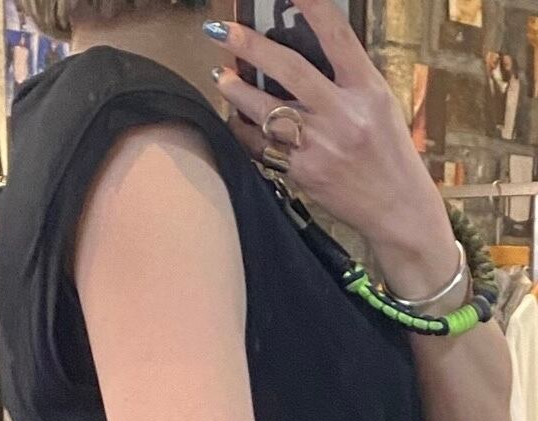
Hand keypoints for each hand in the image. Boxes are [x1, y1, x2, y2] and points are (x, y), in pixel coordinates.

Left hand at [210, 0, 458, 294]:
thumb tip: (301, 58)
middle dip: (251, 47)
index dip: (313, 8)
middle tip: (221, 32)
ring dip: (236, 91)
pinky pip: (262, 146)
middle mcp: (343, 113)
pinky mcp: (301, 172)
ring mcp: (320, 144)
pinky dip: (244, 130)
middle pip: (290, 70)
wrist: (396, 206)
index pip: (338, 38)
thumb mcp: (379, 106)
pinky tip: (233, 119)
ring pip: (266, 110)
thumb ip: (346, 82)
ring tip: (220, 75)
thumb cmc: (387, 151)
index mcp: (368, 88)